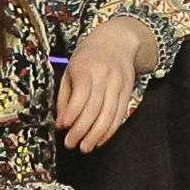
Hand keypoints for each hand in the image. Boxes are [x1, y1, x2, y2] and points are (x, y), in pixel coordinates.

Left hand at [54, 15, 161, 151]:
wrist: (117, 42)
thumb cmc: (88, 57)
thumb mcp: (70, 70)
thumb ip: (65, 96)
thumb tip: (61, 121)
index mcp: (86, 69)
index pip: (81, 95)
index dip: (72, 114)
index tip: (63, 128)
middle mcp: (105, 77)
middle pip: (95, 108)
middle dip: (82, 130)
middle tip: (72, 144)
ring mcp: (119, 85)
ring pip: (109, 115)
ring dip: (97, 134)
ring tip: (86, 147)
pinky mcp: (128, 92)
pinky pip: (120, 115)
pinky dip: (110, 130)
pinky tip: (100, 140)